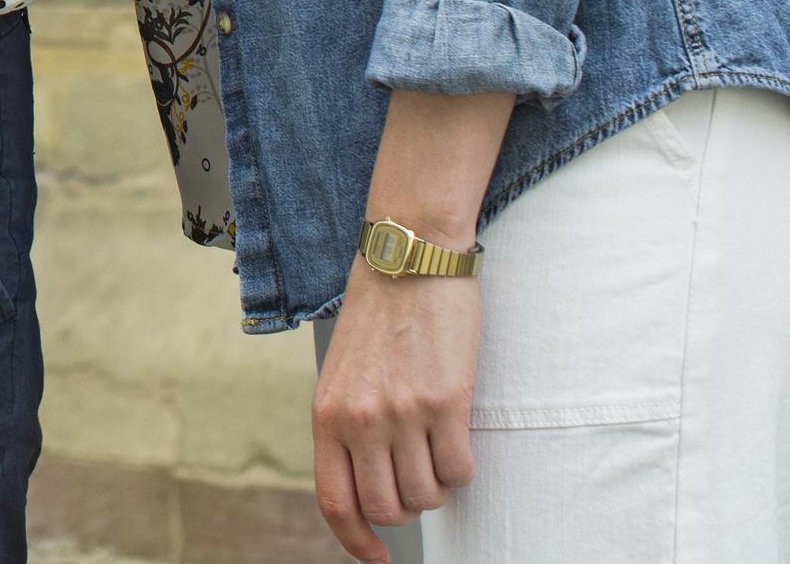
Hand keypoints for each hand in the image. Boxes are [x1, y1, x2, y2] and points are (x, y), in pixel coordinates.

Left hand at [310, 262, 479, 560]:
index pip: (334, 501)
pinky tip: (457, 434)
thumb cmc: (379, 312)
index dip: (355, 541)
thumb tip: (366, 481)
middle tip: (418, 478)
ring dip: (438, 485)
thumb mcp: (343, 373)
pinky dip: (463, 467)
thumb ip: (347, 425)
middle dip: (408, 506)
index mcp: (326, 414)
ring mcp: (402, 413)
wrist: (408, 256)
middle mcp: (359, 419)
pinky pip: (460, 470)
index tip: (377, 559)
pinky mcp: (446, 402)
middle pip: (387, 508)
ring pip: (427, 495)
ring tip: (437, 446)